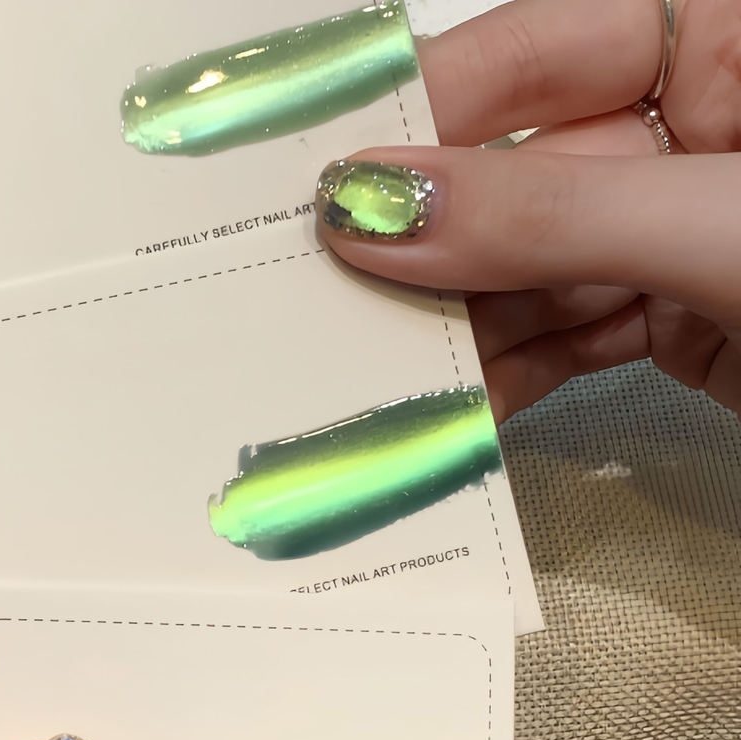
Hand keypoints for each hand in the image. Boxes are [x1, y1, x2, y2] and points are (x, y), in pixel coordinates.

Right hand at [316, 0, 740, 420]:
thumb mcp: (717, 228)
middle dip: (429, 244)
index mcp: (720, 46)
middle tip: (330, 284)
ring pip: (526, 272)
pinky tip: (459, 400)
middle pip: (514, 177)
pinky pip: (564, 339)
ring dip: (461, 326)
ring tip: (382, 360)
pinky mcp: (668, 317)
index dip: (426, 110)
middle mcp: (681, 131)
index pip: (533, 55)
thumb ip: (552, 216)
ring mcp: (666, 231)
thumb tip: (384, 212)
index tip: (333, 174)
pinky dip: (512, 373)